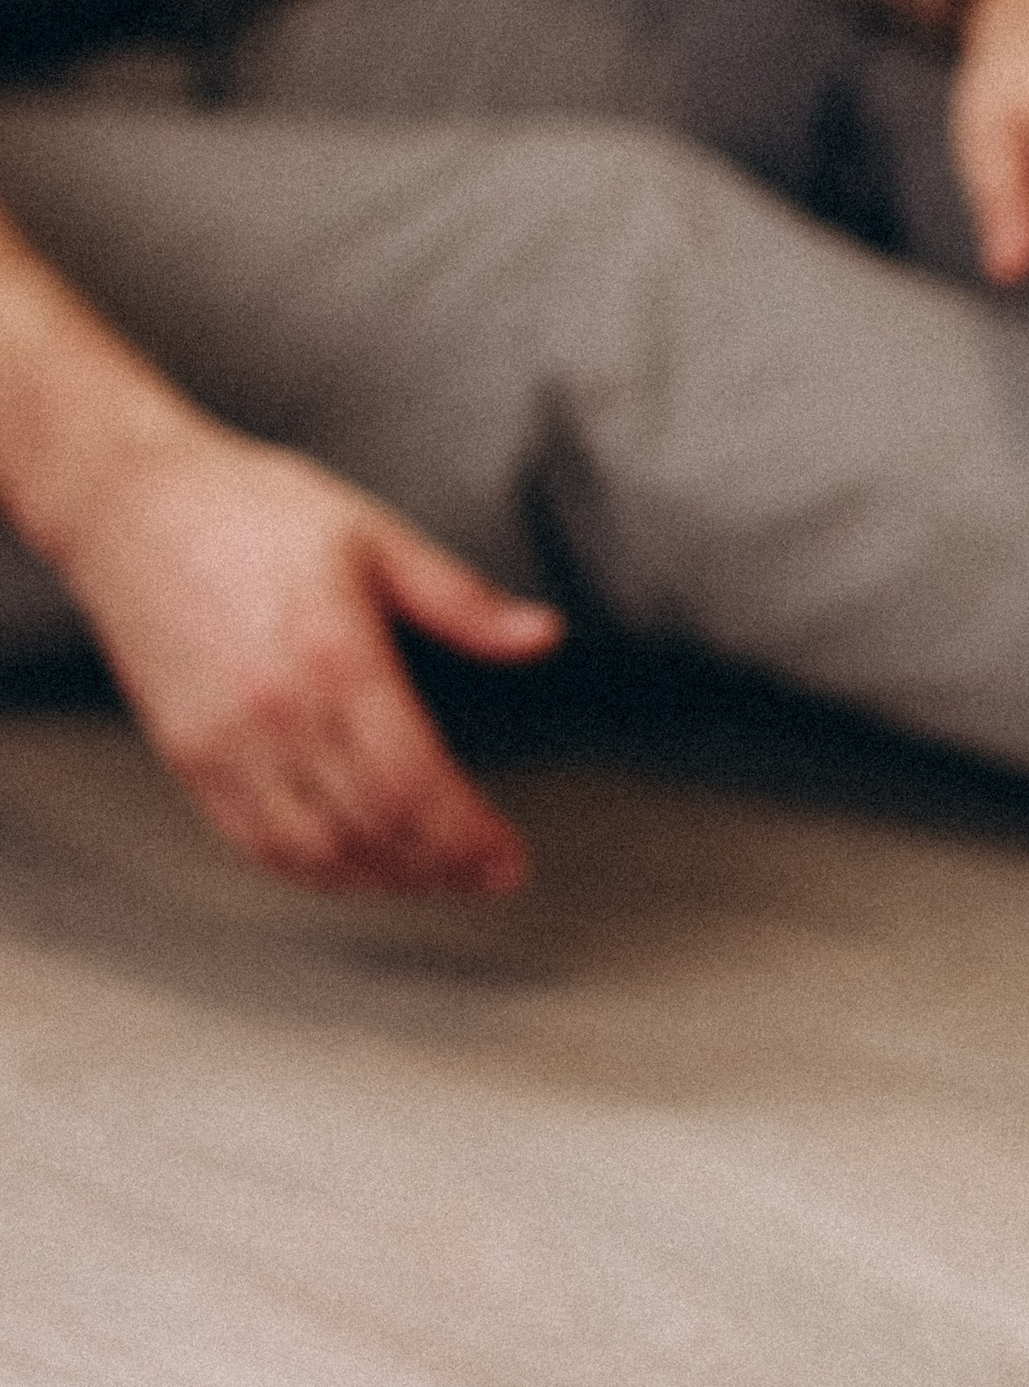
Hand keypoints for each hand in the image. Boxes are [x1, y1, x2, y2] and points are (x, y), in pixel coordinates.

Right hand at [54, 419, 562, 893]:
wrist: (130, 507)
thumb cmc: (248, 511)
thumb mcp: (376, 535)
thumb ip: (463, 601)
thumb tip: (541, 635)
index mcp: (334, 656)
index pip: (414, 783)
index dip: (468, 837)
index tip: (508, 858)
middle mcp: (275, 712)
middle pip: (372, 829)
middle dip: (442, 867)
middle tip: (489, 874)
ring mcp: (224, 743)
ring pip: (314, 852)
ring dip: (383, 879)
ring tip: (435, 876)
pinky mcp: (189, 757)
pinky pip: (256, 842)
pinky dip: (314, 871)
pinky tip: (356, 866)